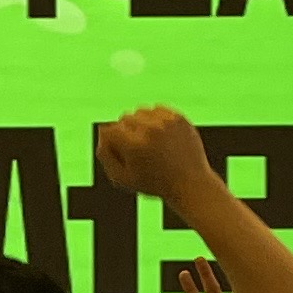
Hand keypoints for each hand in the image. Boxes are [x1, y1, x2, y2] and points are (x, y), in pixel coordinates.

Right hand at [92, 103, 211, 199]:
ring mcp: (166, 122)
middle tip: (137, 149)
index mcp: (134, 146)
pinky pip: (157, 109)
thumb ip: (105, 155)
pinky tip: (160, 135)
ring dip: (140, 123)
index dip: (113, 142)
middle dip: (127, 132)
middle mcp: (150, 130)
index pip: (110, 130)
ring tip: (149, 142)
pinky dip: (155, 120)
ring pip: (140, 111)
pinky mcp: (178, 118)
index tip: (124, 154)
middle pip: (125, 118)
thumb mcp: (122, 178)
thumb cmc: (153, 184)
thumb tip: (102, 132)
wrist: (190, 183)